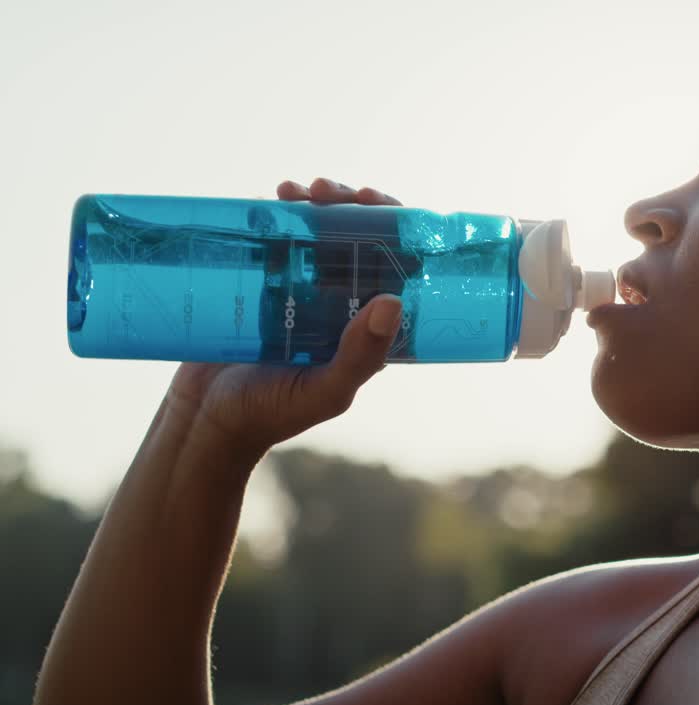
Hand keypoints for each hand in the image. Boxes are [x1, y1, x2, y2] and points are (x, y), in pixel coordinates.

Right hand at [165, 178, 405, 457]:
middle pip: (357, 238)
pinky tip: (268, 199)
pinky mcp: (259, 284)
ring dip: (312, 203)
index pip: (394, 265)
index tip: (374, 202)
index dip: (393, 227)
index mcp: (367, 325)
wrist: (204, 420)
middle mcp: (339, 303)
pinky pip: (274, 240)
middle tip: (327, 191)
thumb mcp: (325, 390)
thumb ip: (361, 356)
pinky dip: (275, 214)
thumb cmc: (272, 414)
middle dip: (348, 204)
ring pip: (317, 232)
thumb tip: (393, 301)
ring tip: (293, 191)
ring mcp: (298, 290)